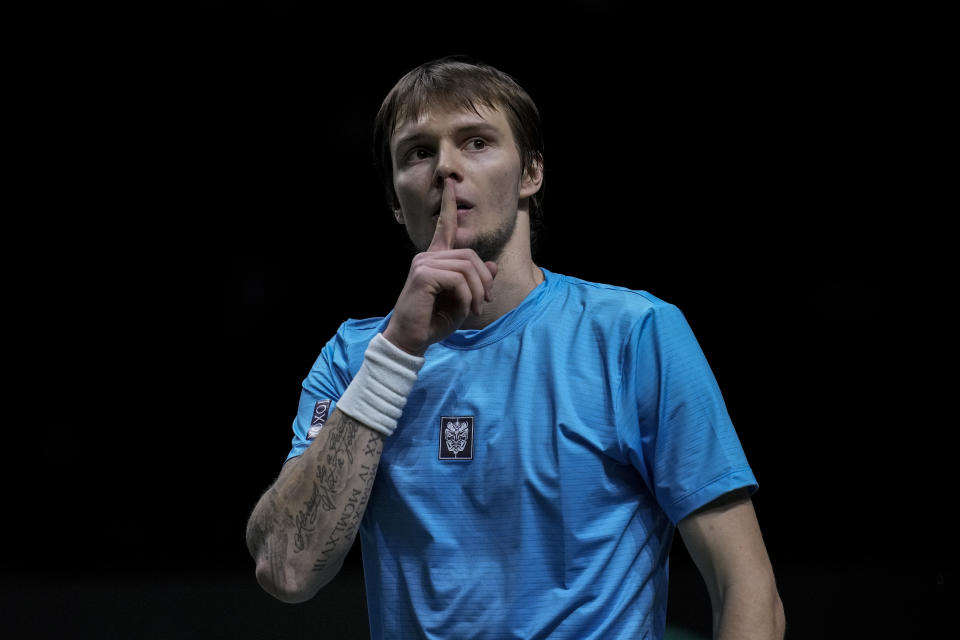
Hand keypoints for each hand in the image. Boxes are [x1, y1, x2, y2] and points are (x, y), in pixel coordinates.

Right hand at [382, 178, 496, 355]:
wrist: (411, 340)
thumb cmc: (434, 322)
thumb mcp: (463, 301)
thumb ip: (476, 282)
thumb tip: (492, 266)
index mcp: (435, 259)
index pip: (444, 227)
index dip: (448, 205)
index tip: (450, 184)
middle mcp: (427, 256)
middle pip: (471, 255)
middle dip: (485, 280)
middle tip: (485, 303)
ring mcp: (424, 263)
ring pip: (468, 267)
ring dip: (479, 291)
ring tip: (476, 309)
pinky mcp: (423, 274)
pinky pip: (459, 279)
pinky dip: (468, 296)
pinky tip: (465, 309)